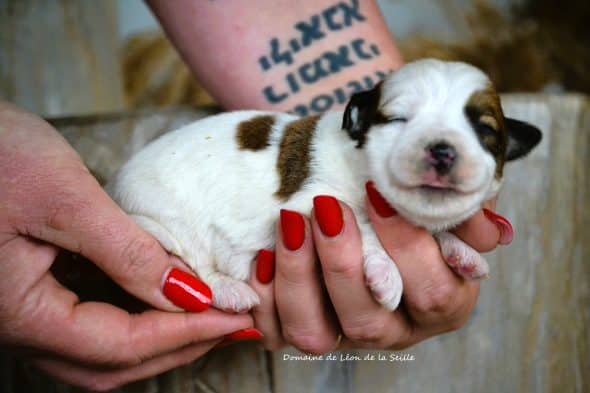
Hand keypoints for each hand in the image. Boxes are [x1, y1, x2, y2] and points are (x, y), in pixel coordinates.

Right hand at [0, 102, 254, 389]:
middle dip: (179, 346)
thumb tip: (188, 294)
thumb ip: (127, 253)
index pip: (120, 345)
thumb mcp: (65, 198)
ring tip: (212, 314)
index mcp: (20, 313)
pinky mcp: (36, 290)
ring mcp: (27, 311)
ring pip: (104, 350)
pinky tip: (170, 295)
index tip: (234, 315)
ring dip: (162, 338)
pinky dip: (139, 315)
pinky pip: (94, 321)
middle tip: (232, 323)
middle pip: (113, 362)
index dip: (184, 334)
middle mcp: (21, 325)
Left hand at [249, 183, 504, 351]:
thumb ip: (462, 211)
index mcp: (441, 301)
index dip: (406, 246)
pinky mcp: (304, 327)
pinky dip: (265, 296)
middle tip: (328, 206)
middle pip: (369, 321)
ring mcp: (343, 332)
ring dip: (298, 276)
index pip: (432, 293)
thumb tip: (492, 231)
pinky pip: (275, 330)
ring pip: (315, 334)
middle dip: (344, 264)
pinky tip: (264, 253)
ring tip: (292, 220)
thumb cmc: (402, 195)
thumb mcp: (439, 198)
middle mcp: (393, 326)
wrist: (359, 194)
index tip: (377, 194)